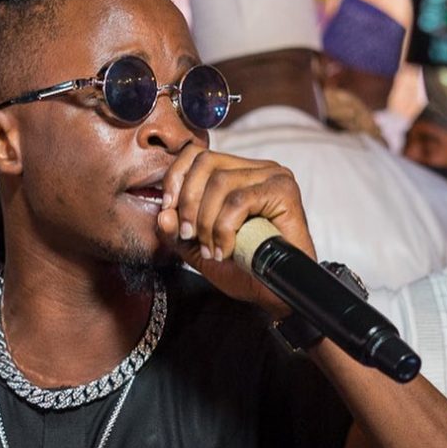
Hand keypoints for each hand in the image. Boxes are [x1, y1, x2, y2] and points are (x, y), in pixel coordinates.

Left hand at [155, 145, 315, 313]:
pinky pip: (239, 200)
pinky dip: (224, 228)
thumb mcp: (200, 250)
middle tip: (189, 237)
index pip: (197, 154)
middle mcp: (256, 168)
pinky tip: (227, 249)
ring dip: (207, 222)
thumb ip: (178, 232)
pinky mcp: (284, 190)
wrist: (275, 293)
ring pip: (221, 182)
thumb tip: (163, 215)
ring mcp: (273, 176)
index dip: (176, 178)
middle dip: (189, 203)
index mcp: (237, 174)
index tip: (169, 210)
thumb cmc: (244, 270)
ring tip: (213, 250)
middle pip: (205, 162)